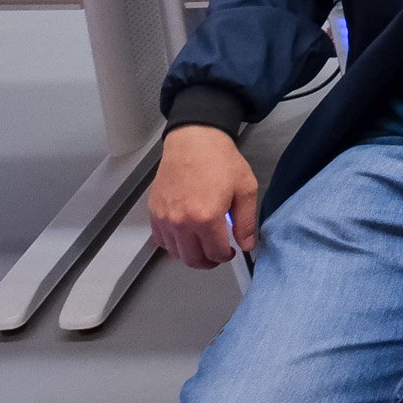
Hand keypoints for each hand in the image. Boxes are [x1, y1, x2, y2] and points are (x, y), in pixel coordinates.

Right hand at [146, 125, 258, 270]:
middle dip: (209, 261)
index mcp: (206, 217)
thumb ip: (246, 221)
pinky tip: (185, 236)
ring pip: (175, 254)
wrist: (194, 140)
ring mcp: (165, 219)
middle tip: (217, 254)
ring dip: (190, 254)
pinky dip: (172, 244)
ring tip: (202, 244)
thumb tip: (247, 245)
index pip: (215, 253)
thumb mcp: (245, 188)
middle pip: (193, 259)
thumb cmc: (220, 160)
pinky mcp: (154, 213)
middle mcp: (182, 222)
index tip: (231, 251)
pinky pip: (160, 241)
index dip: (226, 256)